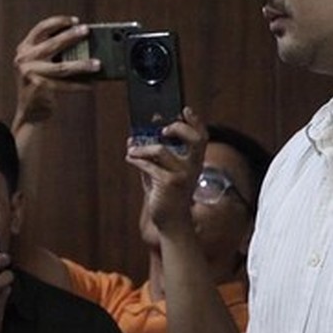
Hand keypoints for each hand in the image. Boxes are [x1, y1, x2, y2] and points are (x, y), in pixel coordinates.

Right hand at [11, 15, 95, 130]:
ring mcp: (29, 73)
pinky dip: (79, 85)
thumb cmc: (41, 84)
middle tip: (87, 32)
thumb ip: (52, 52)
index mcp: (24, 49)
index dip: (59, 22)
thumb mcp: (41, 64)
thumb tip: (82, 42)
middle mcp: (24, 59)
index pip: (41, 29)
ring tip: (97, 64)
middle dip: (72, 36)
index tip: (75, 21)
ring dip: (82, 65)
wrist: (31, 111)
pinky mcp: (38, 87)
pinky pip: (64, 84)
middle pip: (52, 44)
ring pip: (62, 66)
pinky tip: (91, 84)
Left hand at [125, 107, 206, 232]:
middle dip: (178, 128)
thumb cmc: (166, 195)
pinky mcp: (170, 183)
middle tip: (161, 129)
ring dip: (142, 148)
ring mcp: (183, 175)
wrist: (170, 222)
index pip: (202, 137)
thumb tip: (135, 139)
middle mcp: (193, 167)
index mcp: (194, 162)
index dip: (195, 122)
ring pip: (161, 150)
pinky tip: (130, 159)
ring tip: (132, 150)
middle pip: (195, 138)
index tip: (185, 110)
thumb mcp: (160, 172)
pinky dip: (137, 160)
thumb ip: (151, 157)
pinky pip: (149, 165)